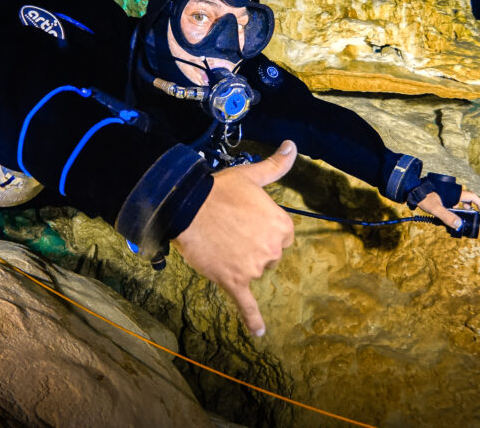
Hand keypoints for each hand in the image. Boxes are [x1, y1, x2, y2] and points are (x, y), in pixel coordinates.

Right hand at [172, 140, 296, 337]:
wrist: (187, 207)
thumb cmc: (219, 190)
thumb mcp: (251, 175)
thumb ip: (276, 166)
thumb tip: (292, 146)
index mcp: (281, 225)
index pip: (281, 236)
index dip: (262, 229)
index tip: (246, 222)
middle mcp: (273, 249)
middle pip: (270, 256)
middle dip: (253, 247)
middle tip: (231, 232)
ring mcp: (254, 267)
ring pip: (255, 272)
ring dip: (241, 263)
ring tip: (221, 244)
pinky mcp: (235, 281)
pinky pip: (247, 305)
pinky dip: (253, 320)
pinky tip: (259, 333)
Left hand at [416, 188, 479, 230]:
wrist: (411, 190)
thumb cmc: (424, 197)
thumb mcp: (436, 208)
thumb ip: (447, 216)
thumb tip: (458, 225)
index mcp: (455, 193)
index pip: (472, 196)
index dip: (479, 203)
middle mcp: (452, 192)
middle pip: (465, 200)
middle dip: (467, 209)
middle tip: (466, 218)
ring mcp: (446, 194)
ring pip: (456, 203)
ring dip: (457, 211)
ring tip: (453, 220)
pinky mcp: (440, 196)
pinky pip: (449, 203)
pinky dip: (450, 209)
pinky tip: (444, 216)